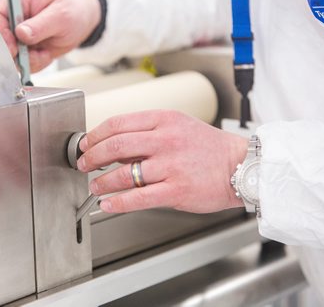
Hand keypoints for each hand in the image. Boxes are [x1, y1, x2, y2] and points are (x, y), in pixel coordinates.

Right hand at [0, 0, 100, 71]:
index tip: (13, 48)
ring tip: (45, 52)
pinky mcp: (24, 50)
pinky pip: (23, 64)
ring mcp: (18, 36)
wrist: (81, 21)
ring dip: (29, 60)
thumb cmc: (72, 9)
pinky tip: (46, 54)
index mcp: (17, 1)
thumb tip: (21, 33)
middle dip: (16, 53)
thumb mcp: (60, 15)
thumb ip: (40, 25)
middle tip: (33, 54)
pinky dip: (36, 63)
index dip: (1, 35)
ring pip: (11, 56)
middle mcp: (13, 18)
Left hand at [77, 110, 248, 213]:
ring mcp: (171, 166)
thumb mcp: (178, 126)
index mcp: (164, 120)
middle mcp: (166, 140)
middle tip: (83, 164)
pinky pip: (138, 197)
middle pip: (115, 146)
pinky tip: (107, 204)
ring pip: (124, 173)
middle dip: (92, 157)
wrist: (240, 166)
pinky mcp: (176, 190)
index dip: (95, 135)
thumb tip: (115, 147)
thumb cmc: (208, 147)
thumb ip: (147, 134)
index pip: (118, 123)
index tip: (86, 144)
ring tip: (95, 186)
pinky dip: (117, 202)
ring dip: (102, 181)